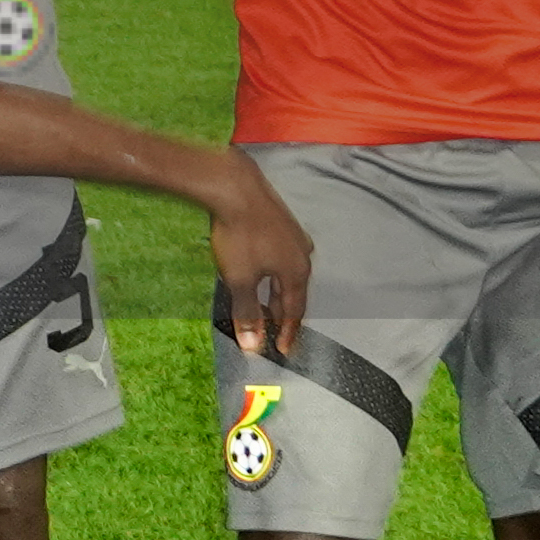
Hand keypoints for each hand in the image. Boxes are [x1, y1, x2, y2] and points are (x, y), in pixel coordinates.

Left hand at [204, 162, 311, 358]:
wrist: (236, 188)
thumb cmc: (239, 236)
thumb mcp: (239, 280)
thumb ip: (247, 314)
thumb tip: (253, 346)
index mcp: (297, 273)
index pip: (294, 312)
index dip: (288, 333)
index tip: (285, 351)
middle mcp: (303, 256)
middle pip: (293, 293)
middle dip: (281, 315)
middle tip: (273, 333)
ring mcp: (295, 238)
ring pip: (287, 275)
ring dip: (276, 294)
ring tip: (265, 307)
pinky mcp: (283, 224)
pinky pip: (282, 258)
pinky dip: (273, 275)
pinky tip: (262, 274)